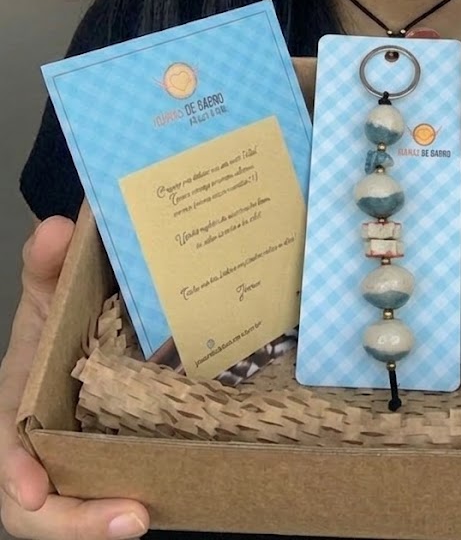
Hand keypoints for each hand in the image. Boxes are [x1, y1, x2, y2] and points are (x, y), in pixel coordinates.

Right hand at [0, 216, 149, 539]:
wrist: (77, 331)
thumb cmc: (56, 321)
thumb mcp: (48, 292)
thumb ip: (46, 263)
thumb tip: (58, 228)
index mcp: (11, 409)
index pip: (3, 451)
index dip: (14, 474)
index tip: (34, 490)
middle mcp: (34, 449)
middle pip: (36, 508)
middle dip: (76, 522)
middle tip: (130, 517)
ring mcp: (66, 466)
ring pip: (73, 513)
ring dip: (102, 524)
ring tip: (144, 517)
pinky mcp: (102, 470)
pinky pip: (109, 498)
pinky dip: (124, 507)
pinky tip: (166, 502)